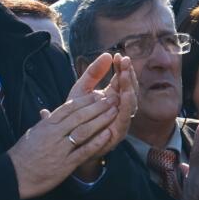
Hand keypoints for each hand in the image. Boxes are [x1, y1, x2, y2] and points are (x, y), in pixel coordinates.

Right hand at [9, 71, 121, 197]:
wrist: (14, 176)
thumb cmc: (23, 155)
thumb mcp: (32, 134)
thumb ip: (43, 123)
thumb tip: (46, 113)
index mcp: (46, 125)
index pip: (68, 108)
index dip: (85, 100)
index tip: (98, 94)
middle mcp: (54, 134)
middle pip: (79, 116)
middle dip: (98, 106)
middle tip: (113, 99)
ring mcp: (60, 149)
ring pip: (84, 130)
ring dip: (101, 120)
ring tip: (115, 111)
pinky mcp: (65, 164)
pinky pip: (83, 151)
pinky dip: (97, 142)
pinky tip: (108, 134)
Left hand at [65, 52, 134, 180]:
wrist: (66, 144)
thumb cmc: (73, 118)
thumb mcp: (81, 90)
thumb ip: (92, 73)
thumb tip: (106, 54)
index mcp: (112, 97)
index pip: (122, 79)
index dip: (121, 68)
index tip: (118, 55)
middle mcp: (119, 108)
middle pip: (130, 87)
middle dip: (128, 73)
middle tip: (124, 60)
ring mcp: (120, 119)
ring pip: (132, 100)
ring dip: (130, 86)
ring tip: (125, 72)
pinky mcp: (119, 131)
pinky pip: (126, 116)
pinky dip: (128, 104)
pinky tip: (125, 92)